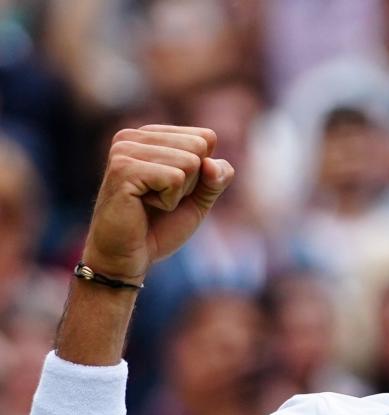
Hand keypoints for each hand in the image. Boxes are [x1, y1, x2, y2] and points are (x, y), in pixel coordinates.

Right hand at [82, 125, 234, 280]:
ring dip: (178, 193)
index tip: (172, 188)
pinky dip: (168, 201)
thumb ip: (217, 177)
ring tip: (150, 202)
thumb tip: (212, 163)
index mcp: (150, 135)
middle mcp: (133, 136)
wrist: (127, 257)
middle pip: (199, 148)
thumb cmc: (159, 226)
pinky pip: (174, 178)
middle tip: (160, 198)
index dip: (202, 173)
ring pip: (190, 162)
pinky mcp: (123, 169)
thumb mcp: (200, 198)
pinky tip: (144, 206)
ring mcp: (125, 150)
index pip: (206, 137)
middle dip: (191, 182)